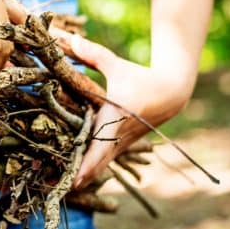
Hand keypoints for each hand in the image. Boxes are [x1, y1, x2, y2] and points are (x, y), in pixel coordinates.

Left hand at [50, 27, 192, 187]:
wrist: (171, 92)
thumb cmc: (140, 77)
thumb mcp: (116, 65)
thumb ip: (91, 53)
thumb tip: (67, 39)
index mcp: (116, 116)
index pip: (100, 143)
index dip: (87, 163)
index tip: (74, 178)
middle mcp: (119, 134)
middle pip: (98, 163)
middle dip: (80, 177)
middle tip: (58, 190)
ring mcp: (122, 143)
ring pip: (101, 166)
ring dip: (84, 176)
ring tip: (61, 188)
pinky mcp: (122, 146)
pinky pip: (105, 161)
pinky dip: (92, 170)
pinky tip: (76, 178)